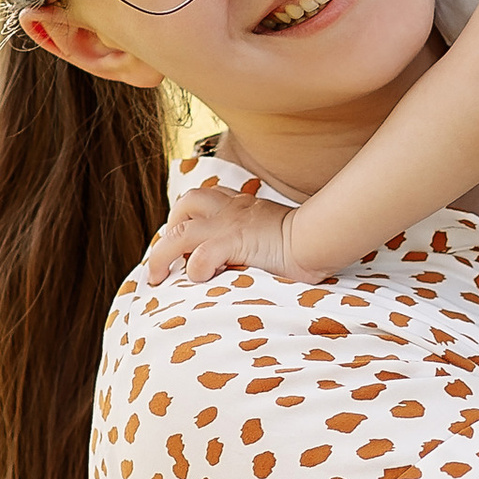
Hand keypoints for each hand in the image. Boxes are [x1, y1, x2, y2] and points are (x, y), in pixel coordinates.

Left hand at [145, 183, 302, 283]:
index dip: (188, 216)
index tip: (182, 240)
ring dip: (162, 253)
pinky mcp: (233, 242)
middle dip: (168, 229)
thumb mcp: (276, 230)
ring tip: (159, 276)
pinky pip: (201, 255)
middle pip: (185, 204)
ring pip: (179, 229)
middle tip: (165, 258)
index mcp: (241, 204)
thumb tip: (252, 257)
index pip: (205, 198)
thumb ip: (259, 236)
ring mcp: (228, 225)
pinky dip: (194, 269)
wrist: (320, 238)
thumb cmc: (307, 241)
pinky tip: (199, 280)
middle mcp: (230, 209)